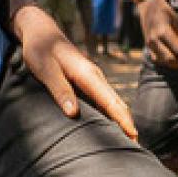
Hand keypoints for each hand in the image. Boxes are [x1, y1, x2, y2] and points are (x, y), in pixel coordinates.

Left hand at [13, 3, 136, 137]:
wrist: (41, 30)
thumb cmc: (40, 49)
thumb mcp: (45, 70)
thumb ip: (60, 90)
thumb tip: (73, 113)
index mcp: (88, 74)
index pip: (111, 101)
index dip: (123, 120)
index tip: (134, 136)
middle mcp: (95, 77)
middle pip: (117, 103)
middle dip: (127, 123)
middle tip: (137, 146)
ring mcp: (93, 78)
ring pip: (112, 101)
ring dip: (121, 119)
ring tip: (128, 140)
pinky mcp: (87, 81)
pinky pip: (104, 99)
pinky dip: (111, 112)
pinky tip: (111, 125)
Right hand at [139, 0, 177, 71]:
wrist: (148, 7)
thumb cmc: (164, 11)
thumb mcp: (176, 20)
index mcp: (162, 32)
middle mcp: (154, 40)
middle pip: (169, 59)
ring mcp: (149, 44)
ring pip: (162, 61)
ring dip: (173, 65)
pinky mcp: (147, 46)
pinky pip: (156, 59)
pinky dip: (165, 62)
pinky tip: (173, 62)